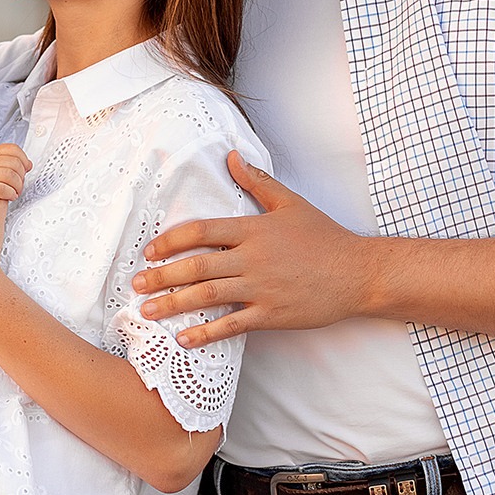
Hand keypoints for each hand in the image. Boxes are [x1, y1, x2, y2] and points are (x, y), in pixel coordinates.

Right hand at [0, 143, 29, 203]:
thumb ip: (7, 161)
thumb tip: (28, 164)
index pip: (12, 149)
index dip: (23, 159)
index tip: (25, 168)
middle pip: (15, 163)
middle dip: (22, 176)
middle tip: (19, 184)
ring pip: (10, 176)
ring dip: (18, 186)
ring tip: (15, 192)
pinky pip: (2, 189)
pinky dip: (10, 193)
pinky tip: (9, 196)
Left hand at [132, 152, 374, 346]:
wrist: (358, 273)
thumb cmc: (324, 237)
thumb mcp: (291, 203)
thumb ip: (257, 182)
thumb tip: (231, 156)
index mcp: (253, 229)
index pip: (201, 230)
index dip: (170, 240)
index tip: (150, 251)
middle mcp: (253, 258)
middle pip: (196, 265)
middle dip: (161, 275)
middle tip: (136, 283)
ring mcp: (262, 287)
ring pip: (208, 295)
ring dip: (173, 303)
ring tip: (147, 310)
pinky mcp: (272, 314)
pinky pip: (232, 325)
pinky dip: (206, 333)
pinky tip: (184, 339)